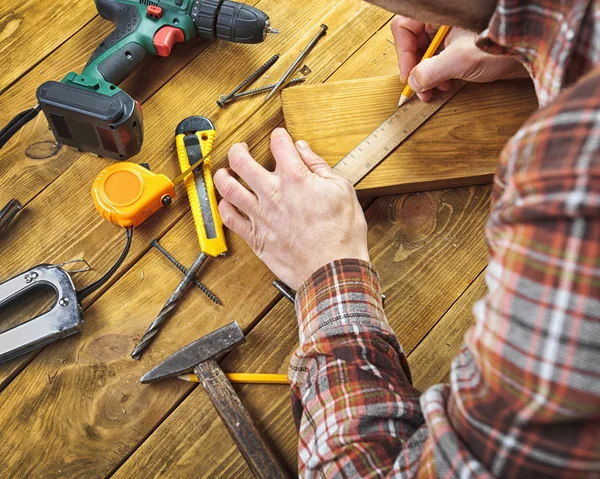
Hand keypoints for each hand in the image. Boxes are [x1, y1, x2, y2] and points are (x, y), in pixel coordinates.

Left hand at [213, 128, 368, 289]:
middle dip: (239, 149)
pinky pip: (229, 219)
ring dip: (223, 175)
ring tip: (226, 172)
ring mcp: (260, 215)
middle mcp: (272, 193)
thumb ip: (319, 167)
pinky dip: (224, 207)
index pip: (279, 144)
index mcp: (295, 178)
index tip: (280, 137)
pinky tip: (227, 203)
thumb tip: (305, 150)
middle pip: (241, 161)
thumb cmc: (341, 235)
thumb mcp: (342, 190)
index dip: (279, 136)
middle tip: (241, 149)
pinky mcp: (255, 237)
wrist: (332, 269)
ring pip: (228, 188)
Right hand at [391, 16, 527, 101]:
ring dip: (427, 76)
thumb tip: (413, 82)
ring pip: (427, 54)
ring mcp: (453, 34)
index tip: (408, 76)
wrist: (533, 52)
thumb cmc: (503, 45)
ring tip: (434, 91)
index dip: (404, 53)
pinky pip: (440, 61)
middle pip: (415, 42)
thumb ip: (431, 71)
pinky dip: (439, 76)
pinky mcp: (462, 48)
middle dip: (416, 68)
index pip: (405, 28)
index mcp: (441, 14)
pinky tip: (446, 87)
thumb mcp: (460, 60)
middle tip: (420, 90)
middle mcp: (444, 22)